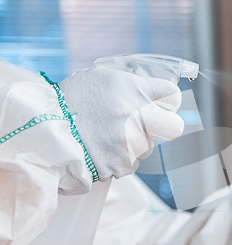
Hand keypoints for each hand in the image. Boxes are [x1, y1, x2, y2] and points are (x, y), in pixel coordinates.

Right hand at [59, 68, 183, 180]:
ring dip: (134, 144)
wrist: (43, 126)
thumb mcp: (106, 79)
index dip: (167, 102)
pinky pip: (131, 163)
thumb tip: (156, 98)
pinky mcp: (121, 164)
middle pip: (175, 127)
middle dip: (165, 126)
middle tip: (147, 125)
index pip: (174, 96)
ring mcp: (131, 143)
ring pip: (149, 148)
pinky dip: (118, 159)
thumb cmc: (74, 100)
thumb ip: (135, 87)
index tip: (159, 105)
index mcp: (135, 89)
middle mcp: (137, 115)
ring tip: (106, 135)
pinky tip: (100, 148)